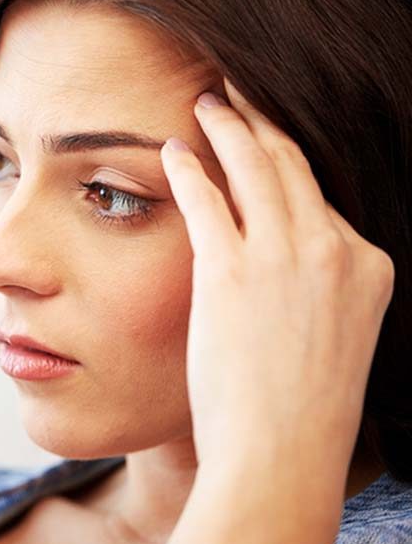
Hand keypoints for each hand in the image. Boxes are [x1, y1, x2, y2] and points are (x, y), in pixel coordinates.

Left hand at [161, 79, 394, 484]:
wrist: (282, 453)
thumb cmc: (297, 408)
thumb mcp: (333, 336)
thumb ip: (317, 289)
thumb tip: (281, 268)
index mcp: (369, 265)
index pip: (322, 198)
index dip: (288, 161)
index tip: (266, 138)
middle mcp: (335, 250)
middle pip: (293, 165)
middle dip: (262, 120)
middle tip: (238, 91)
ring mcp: (285, 257)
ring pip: (256, 166)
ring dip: (228, 125)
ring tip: (208, 101)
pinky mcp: (232, 270)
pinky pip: (207, 198)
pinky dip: (190, 167)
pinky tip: (174, 149)